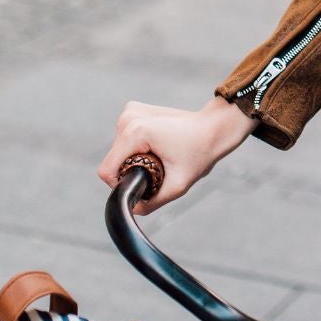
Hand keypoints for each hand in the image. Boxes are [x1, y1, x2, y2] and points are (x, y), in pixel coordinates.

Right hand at [96, 96, 258, 214]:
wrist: (213, 127)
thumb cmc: (200, 152)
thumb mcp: (177, 185)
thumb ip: (151, 202)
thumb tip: (132, 209)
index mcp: (136, 132)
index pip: (107, 171)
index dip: (121, 185)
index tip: (142, 184)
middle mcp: (128, 118)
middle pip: (113, 160)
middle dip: (130, 170)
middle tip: (158, 170)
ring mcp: (130, 111)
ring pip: (118, 150)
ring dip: (134, 158)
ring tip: (160, 157)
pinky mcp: (133, 111)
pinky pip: (125, 139)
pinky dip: (137, 147)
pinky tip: (156, 147)